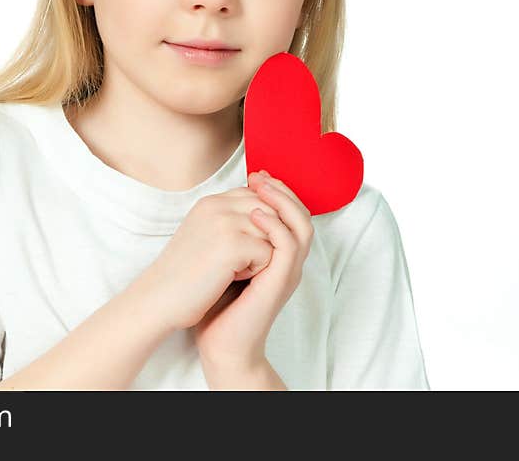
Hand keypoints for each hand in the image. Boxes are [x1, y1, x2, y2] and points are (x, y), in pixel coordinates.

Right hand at [135, 178, 283, 333]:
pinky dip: (256, 270)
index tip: (247, 247)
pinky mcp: (232, 245)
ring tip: (235, 269)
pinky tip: (231, 278)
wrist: (158, 299)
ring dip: (262, 254)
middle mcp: (217, 205)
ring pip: (273, 231)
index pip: (256, 195)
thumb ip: (229, 221)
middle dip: (268, 237)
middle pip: (270, 210)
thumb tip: (265, 216)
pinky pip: (269, 252)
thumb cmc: (182, 275)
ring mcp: (225, 223)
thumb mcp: (204, 236)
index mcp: (210, 202)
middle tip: (244, 261)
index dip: (263, 222)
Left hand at [193, 170, 314, 371]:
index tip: (254, 175)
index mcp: (277, 256)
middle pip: (302, 215)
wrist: (220, 342)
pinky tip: (255, 215)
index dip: (277, 191)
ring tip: (260, 186)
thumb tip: (221, 204)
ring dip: (283, 202)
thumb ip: (231, 236)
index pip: (290, 214)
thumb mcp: (224, 260)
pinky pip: (288, 247)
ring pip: (301, 227)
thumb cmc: (217, 304)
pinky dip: (276, 226)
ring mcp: (287, 272)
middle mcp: (287, 262)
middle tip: (259, 175)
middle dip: (283, 190)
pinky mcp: (280, 282)